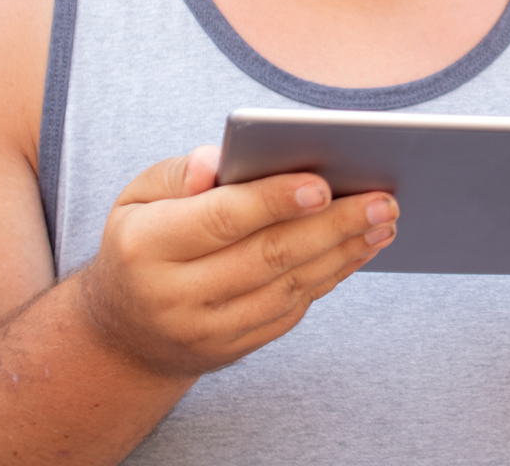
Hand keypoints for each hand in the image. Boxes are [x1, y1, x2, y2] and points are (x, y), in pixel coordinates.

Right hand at [76, 145, 397, 377]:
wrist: (124, 333)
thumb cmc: (142, 240)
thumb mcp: (140, 196)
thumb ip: (182, 172)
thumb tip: (218, 160)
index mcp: (147, 246)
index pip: (221, 218)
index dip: (273, 200)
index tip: (322, 184)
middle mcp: (175, 295)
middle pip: (268, 255)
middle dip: (333, 226)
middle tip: (384, 200)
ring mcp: (207, 330)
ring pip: (288, 286)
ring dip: (344, 252)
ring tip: (384, 221)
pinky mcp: (234, 349)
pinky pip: (291, 309)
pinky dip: (330, 276)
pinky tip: (358, 248)